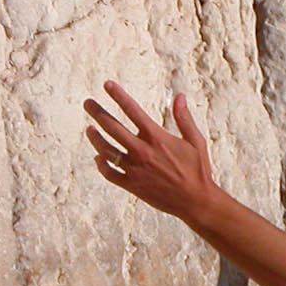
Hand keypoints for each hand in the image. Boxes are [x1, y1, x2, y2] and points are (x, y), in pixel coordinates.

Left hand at [84, 82, 220, 223]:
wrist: (195, 201)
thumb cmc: (198, 169)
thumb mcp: (196, 141)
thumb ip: (184, 118)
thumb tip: (179, 95)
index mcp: (157, 138)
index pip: (133, 110)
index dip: (118, 95)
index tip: (107, 84)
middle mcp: (142, 151)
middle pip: (112, 127)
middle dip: (97, 112)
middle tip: (87, 103)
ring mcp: (135, 169)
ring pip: (106, 150)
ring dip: (95, 138)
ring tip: (89, 129)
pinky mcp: (132, 186)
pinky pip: (110, 173)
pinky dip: (102, 165)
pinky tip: (98, 157)